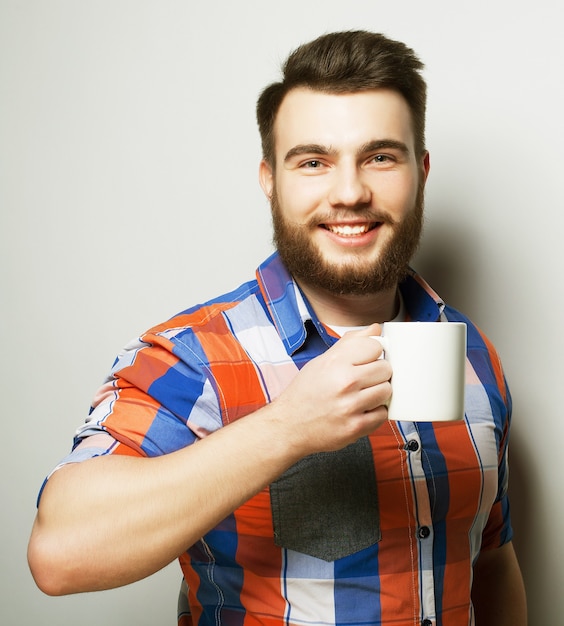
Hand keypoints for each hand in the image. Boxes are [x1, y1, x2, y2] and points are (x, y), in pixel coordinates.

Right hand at [273, 323, 391, 454]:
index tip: (366, 359)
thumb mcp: (322, 361)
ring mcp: (351, 406)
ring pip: (387, 391)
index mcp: (335, 362)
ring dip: (378, 392)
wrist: (289, 426)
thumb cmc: (305, 392)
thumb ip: (351, 343)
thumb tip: (375, 329)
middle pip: (385, 368)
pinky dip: (375, 412)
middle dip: (378, 372)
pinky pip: (383, 414)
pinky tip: (361, 409)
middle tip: (365, 378)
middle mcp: (344, 382)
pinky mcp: (356, 427)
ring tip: (363, 394)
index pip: (375, 346)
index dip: (372, 352)